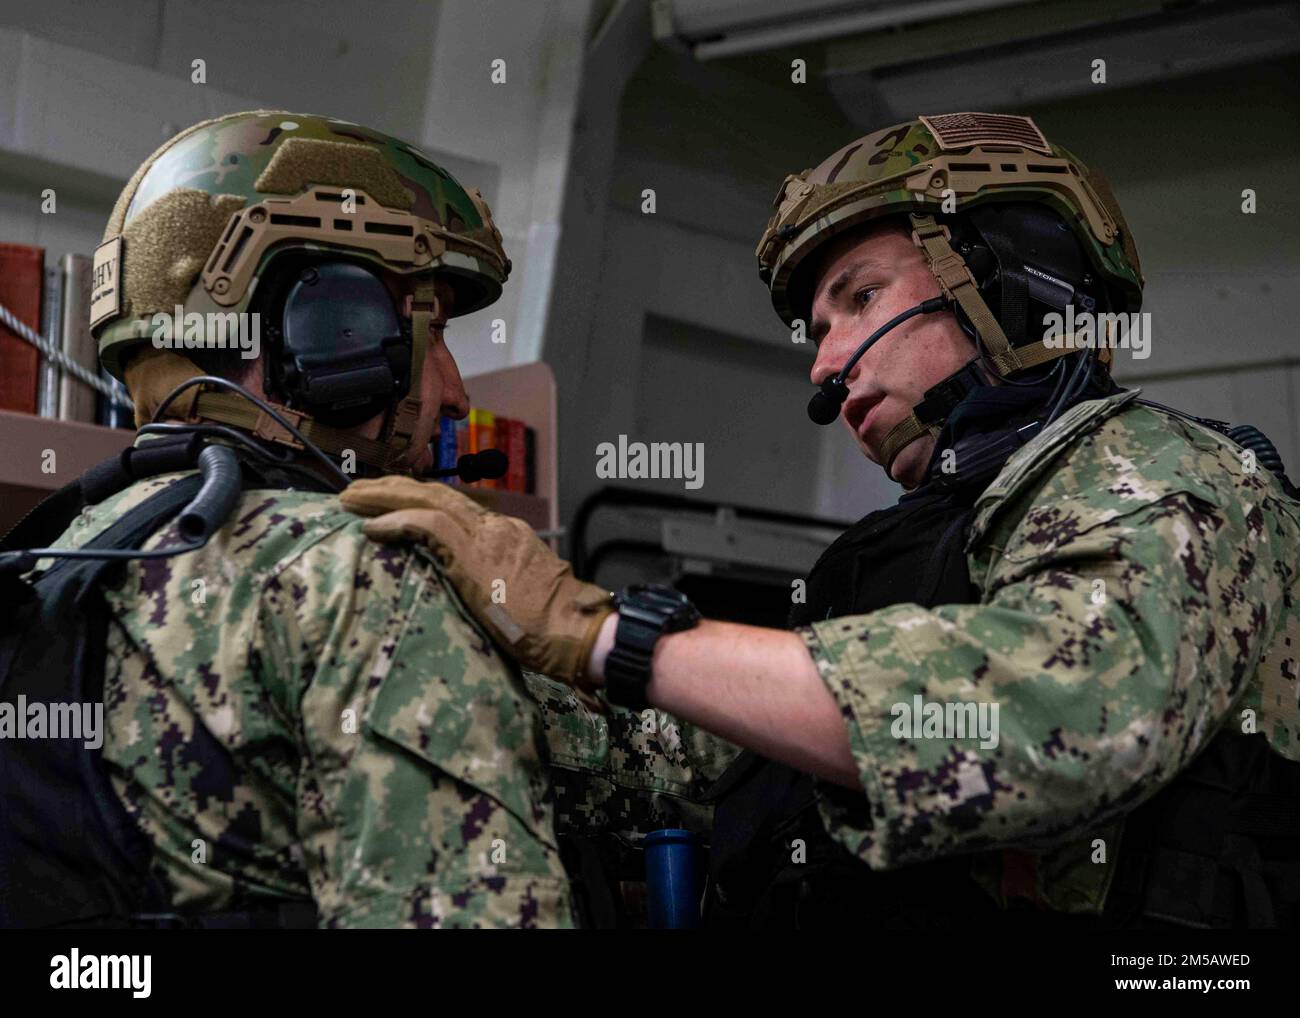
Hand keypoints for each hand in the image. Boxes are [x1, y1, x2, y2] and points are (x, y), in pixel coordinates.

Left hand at [340, 476, 613, 689]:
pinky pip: (427, 526)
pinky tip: (370, 527)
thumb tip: (471, 591)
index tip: (387, 503)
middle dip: (390, 488)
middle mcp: (494, 526)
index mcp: (506, 533)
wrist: (575, 629)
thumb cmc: (555, 625)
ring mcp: (485, 537)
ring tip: (351, 500)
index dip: (415, 500)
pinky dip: (395, 522)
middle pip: (433, 493)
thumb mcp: (522, 592)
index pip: (452, 506)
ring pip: (425, 500)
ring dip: (383, 498)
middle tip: (355, 490)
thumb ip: (495, 581)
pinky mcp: (473, 554)